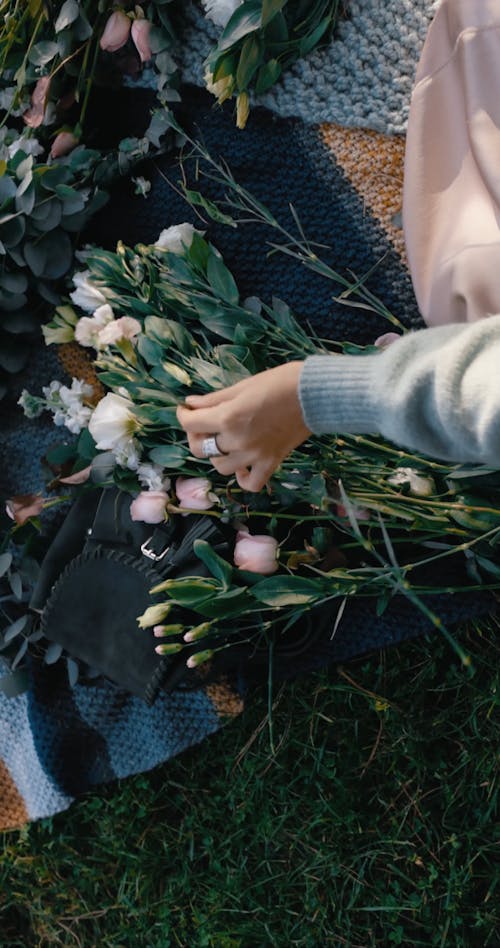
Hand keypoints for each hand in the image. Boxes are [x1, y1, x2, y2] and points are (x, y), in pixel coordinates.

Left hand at [176, 362, 310, 491]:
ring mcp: (254, 455)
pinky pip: (250, 483)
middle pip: (199, 449)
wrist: (315, 394)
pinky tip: (242, 466)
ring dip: (216, 454)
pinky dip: (242, 478)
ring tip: (223, 442)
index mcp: (228, 417)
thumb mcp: (243, 385)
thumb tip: (191, 403)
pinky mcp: (271, 463)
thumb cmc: (280, 382)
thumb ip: (214, 399)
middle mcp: (237, 440)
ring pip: (220, 467)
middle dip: (195, 435)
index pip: (191, 423)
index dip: (183, 415)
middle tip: (203, 424)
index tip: (186, 410)